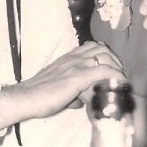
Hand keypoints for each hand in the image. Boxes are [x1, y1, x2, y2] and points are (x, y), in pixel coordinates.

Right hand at [0, 42, 124, 128]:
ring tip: (121, 80)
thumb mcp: (58, 89)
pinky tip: (121, 84)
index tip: (113, 67)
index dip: (106, 55)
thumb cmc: (38, 95)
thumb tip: (81, 100)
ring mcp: (76, 65)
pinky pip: (104, 70)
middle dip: (115, 61)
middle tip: (119, 75)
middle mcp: (73, 58)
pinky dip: (116, 76)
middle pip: (102, 48)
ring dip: (117, 67)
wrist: (26, 98)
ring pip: (105, 56)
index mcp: (68, 58)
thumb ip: (71, 92)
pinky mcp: (78, 76)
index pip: (92, 46)